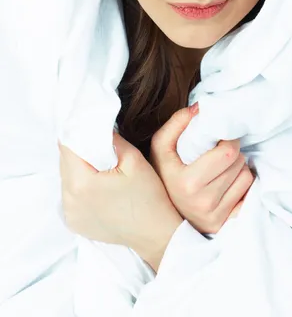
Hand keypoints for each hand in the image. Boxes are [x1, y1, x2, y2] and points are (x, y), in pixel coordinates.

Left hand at [58, 133, 182, 271]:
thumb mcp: (134, 159)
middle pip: (65, 162)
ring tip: (101, 164)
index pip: (67, 147)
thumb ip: (110, 139)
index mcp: (81, 183)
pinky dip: (80, 185)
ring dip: (79, 167)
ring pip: (66, 178)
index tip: (88, 126)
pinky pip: (70, 195)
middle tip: (97, 142)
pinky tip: (99, 184)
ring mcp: (70, 214)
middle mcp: (69, 200)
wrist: (156, 234)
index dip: (77, 132)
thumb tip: (96, 127)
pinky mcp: (75, 223)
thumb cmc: (148, 197)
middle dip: (79, 149)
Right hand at [150, 104, 254, 234]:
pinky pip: (249, 196)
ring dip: (238, 169)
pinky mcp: (227, 225)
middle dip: (233, 153)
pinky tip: (227, 185)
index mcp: (188, 183)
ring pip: (246, 177)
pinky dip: (241, 187)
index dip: (227, 140)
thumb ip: (178, 123)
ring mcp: (217, 217)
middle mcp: (204, 203)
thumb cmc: (163, 175)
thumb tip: (201, 108)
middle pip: (239, 163)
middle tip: (219, 154)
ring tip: (221, 170)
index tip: (219, 139)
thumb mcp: (161, 147)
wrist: (158, 215)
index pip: (228, 153)